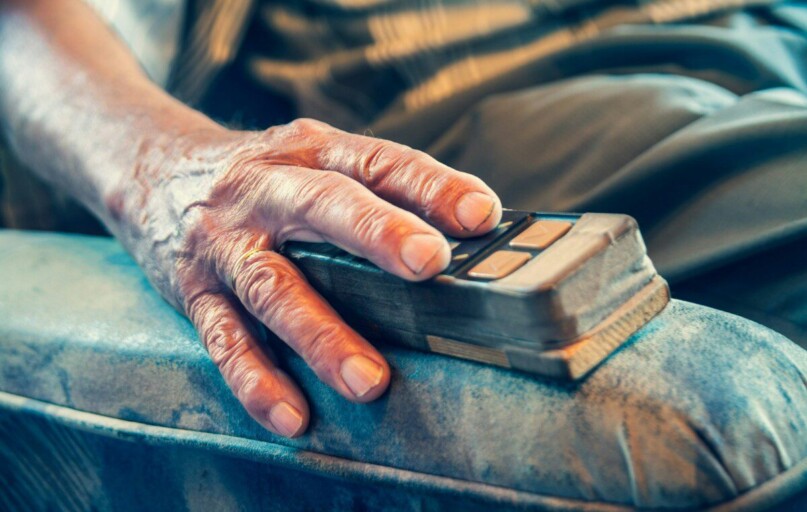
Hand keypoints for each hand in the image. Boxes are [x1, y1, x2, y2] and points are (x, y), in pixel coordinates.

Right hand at [111, 118, 501, 436]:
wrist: (151, 168)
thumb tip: (466, 233)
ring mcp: (225, 242)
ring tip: (368, 380)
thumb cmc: (259, 174)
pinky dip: (256, 379)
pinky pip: (224, 339)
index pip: (377, 160)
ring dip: (320, 333)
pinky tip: (292, 414)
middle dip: (376, 233)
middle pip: (322, 205)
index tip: (481, 216)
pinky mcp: (193, 289)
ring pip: (273, 286)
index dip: (430, 185)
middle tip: (429, 264)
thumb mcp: (311, 157)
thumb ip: (374, 188)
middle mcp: (264, 189)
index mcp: (308, 151)